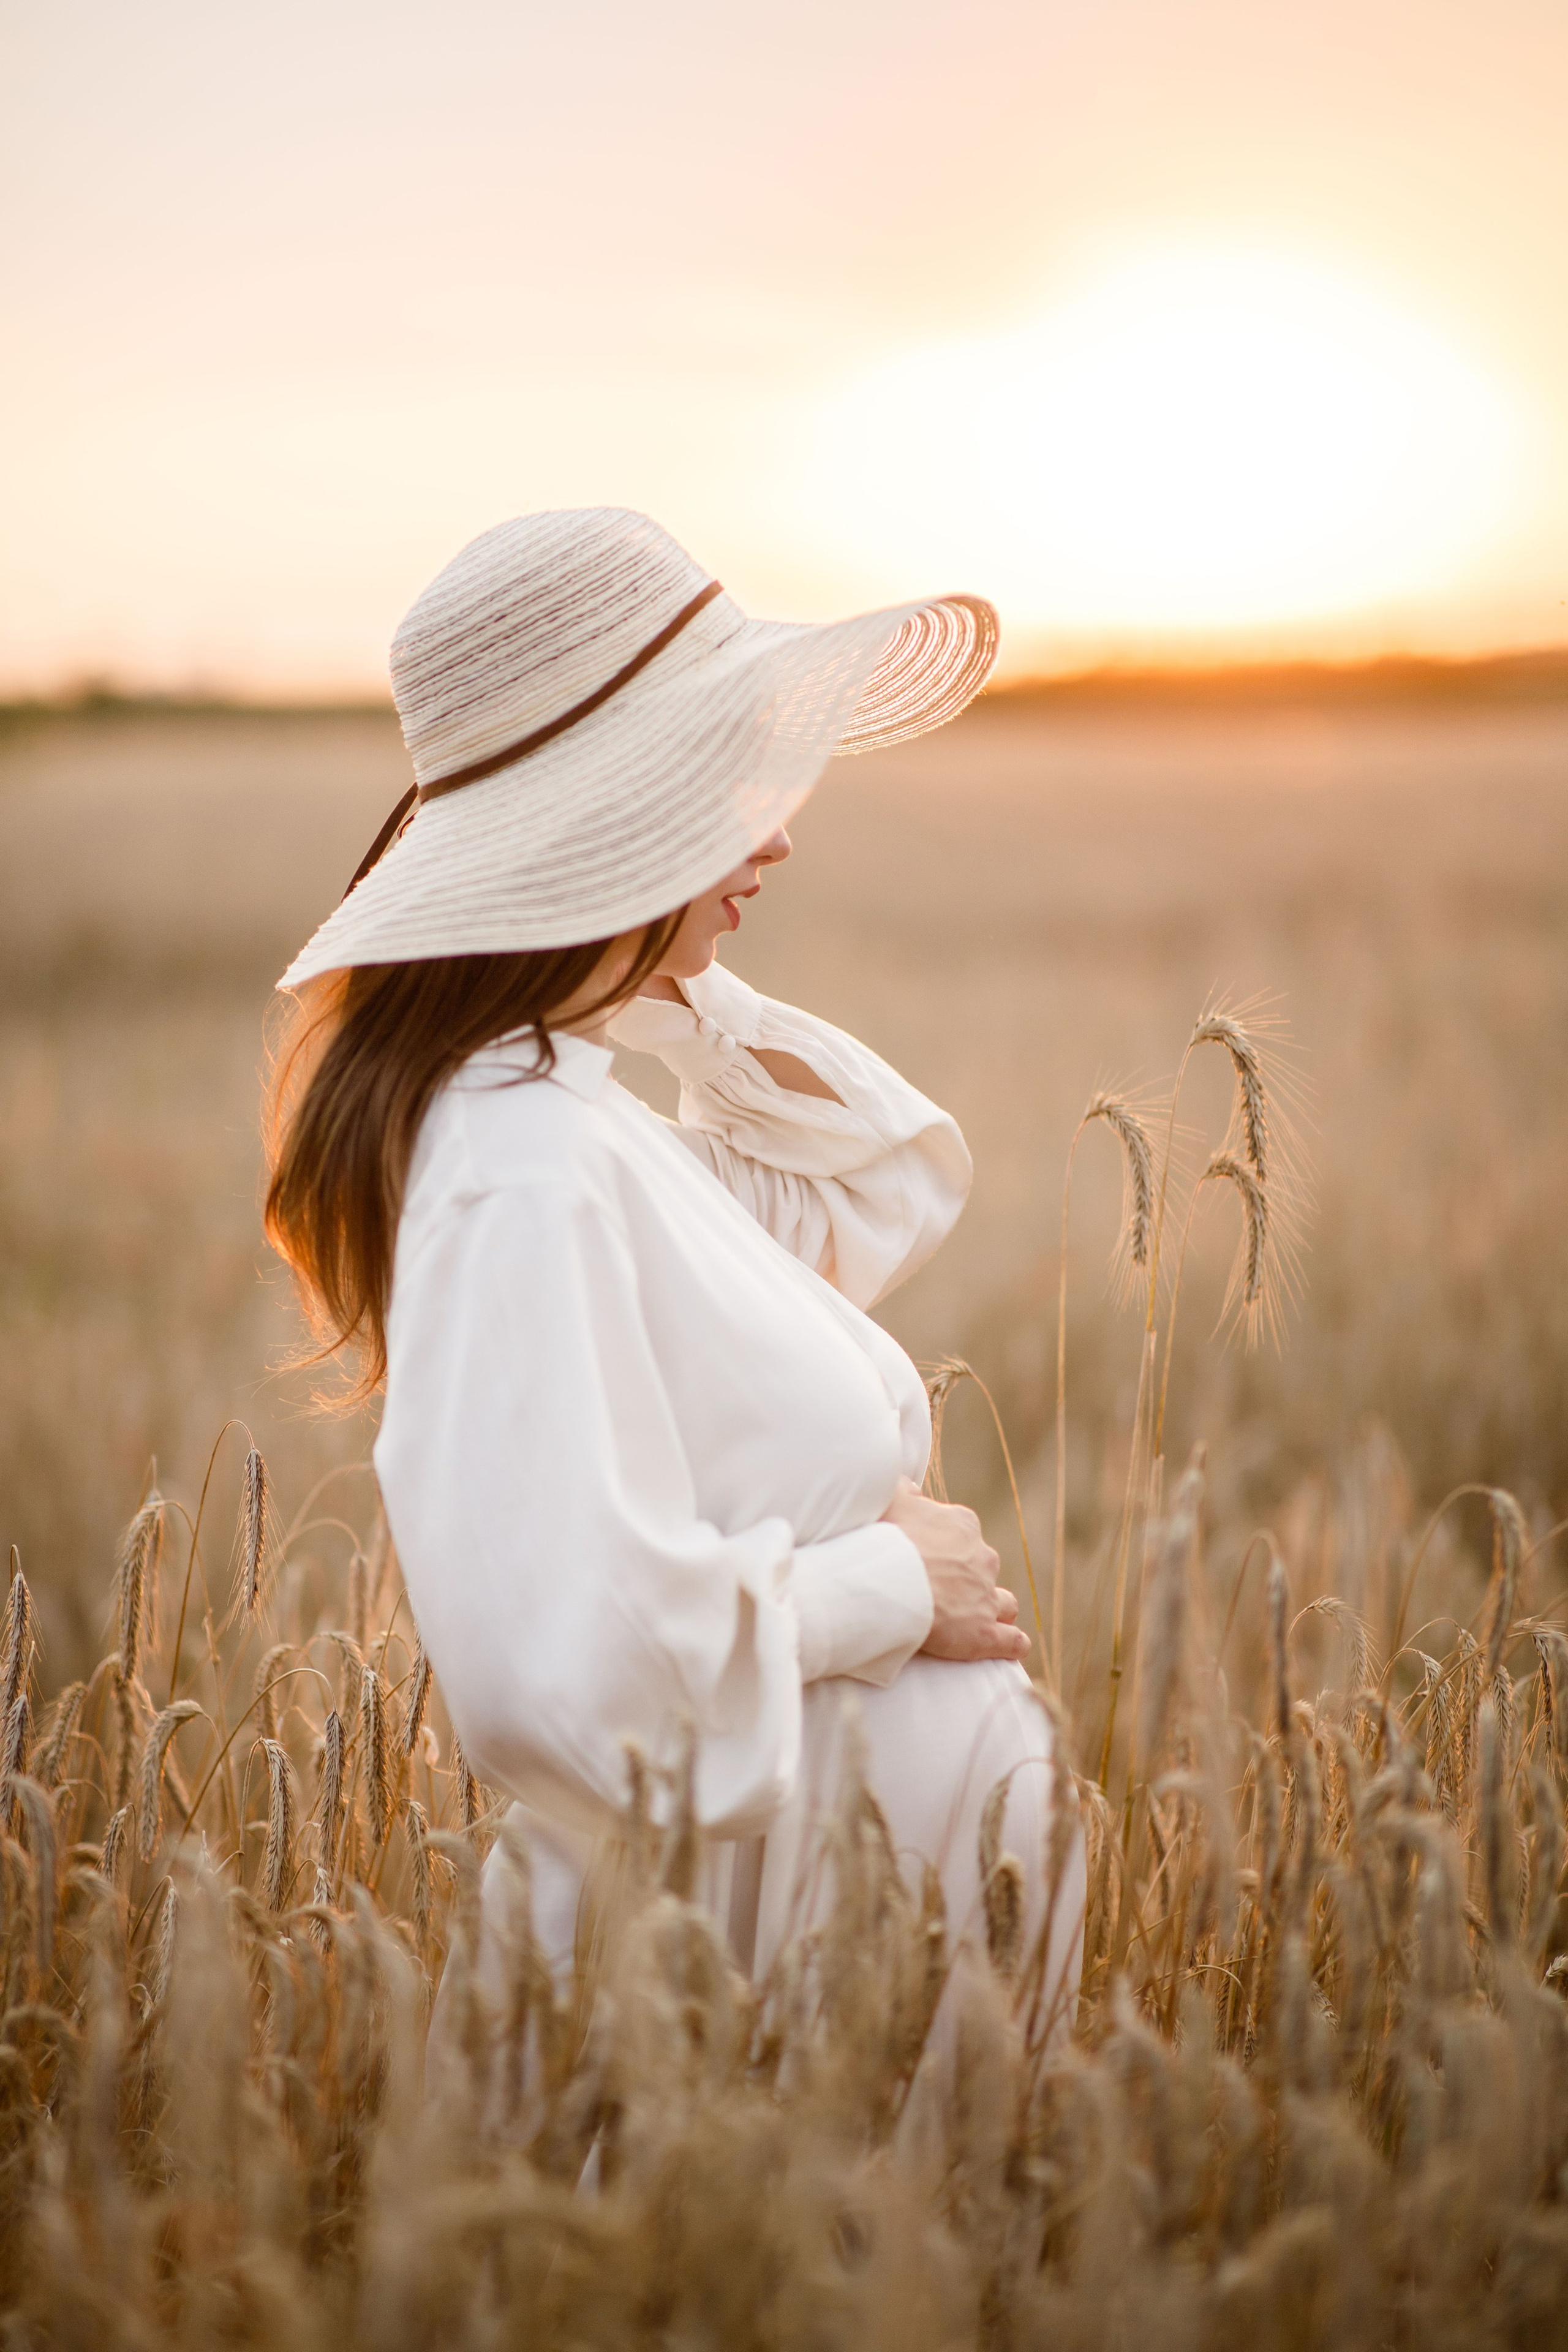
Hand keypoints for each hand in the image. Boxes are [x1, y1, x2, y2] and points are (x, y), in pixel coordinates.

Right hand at [880, 1477, 1030, 1663]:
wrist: (891, 1581)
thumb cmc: (886, 1538)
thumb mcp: (890, 1499)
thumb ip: (901, 1489)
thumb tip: (909, 1486)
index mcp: (962, 1525)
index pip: (964, 1532)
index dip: (949, 1546)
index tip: (931, 1557)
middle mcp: (982, 1558)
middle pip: (984, 1567)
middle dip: (971, 1578)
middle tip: (943, 1592)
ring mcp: (986, 1596)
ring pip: (1005, 1603)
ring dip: (996, 1609)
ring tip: (979, 1620)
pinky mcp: (985, 1633)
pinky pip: (1012, 1640)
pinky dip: (1013, 1644)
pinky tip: (1012, 1649)